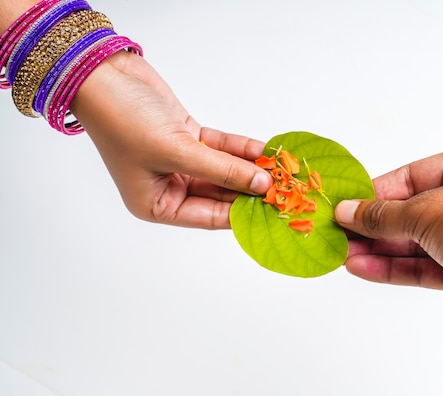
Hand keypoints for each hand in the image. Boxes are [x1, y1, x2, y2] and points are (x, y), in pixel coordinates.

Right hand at [70, 51, 271, 228]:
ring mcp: (179, 162)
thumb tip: (261, 185)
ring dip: (249, 168)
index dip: (243, 213)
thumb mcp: (177, 151)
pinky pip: (220, 149)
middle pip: (220, 194)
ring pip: (223, 170)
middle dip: (250, 189)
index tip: (274, 208)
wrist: (101, 74)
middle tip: (284, 187)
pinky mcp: (186, 138)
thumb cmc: (123, 120)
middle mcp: (168, 188)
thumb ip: (223, 170)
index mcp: (156, 206)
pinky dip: (239, 149)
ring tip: (280, 168)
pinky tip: (263, 150)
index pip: (210, 217)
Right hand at [334, 142, 442, 326]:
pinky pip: (422, 265)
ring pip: (413, 242)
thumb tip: (347, 211)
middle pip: (409, 211)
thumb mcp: (430, 212)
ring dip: (378, 249)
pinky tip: (362, 268)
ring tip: (341, 254)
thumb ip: (384, 215)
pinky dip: (394, 268)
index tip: (342, 205)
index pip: (409, 177)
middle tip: (335, 233)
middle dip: (372, 225)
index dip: (373, 193)